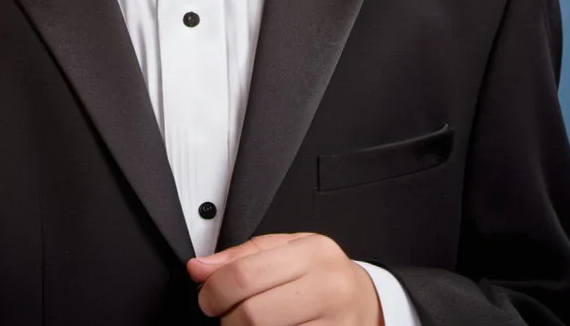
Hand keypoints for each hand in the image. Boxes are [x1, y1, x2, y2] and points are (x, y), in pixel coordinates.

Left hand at [186, 233, 382, 324]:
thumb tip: (199, 268)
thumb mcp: (289, 251)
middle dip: (228, 320)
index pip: (245, 274)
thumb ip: (242, 257)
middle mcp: (330, 288)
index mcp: (314, 253)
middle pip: (253, 315)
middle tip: (226, 316)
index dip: (214, 290)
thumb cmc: (324, 276)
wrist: (369, 303)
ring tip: (249, 325)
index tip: (207, 296)